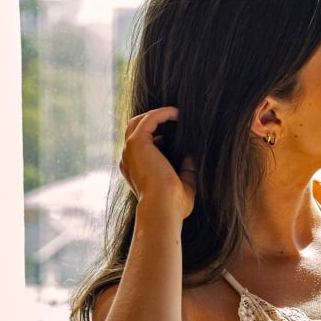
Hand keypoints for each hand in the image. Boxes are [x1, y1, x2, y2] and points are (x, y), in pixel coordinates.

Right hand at [119, 106, 194, 222]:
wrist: (163, 208)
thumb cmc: (173, 204)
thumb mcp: (182, 185)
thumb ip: (185, 170)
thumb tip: (191, 156)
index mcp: (134, 170)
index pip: (142, 146)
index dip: (158, 136)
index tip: (176, 133)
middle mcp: (128, 159)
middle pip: (135, 130)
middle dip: (153, 121)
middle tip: (175, 118)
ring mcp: (130, 150)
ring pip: (138, 122)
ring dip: (157, 114)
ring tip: (176, 114)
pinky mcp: (137, 143)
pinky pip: (148, 119)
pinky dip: (163, 113)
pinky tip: (177, 113)